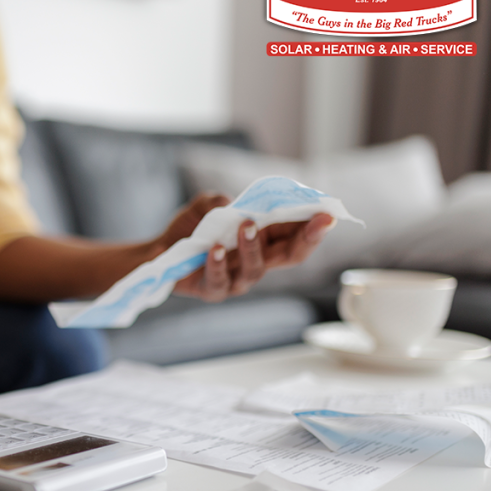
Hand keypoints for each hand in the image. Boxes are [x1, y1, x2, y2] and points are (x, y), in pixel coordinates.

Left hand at [159, 194, 335, 301]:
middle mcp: (256, 260)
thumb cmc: (191, 228)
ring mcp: (235, 278)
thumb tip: (231, 203)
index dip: (315, 226)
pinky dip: (218, 265)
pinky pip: (219, 282)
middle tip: (318, 221)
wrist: (160, 250)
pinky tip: (214, 250)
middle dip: (307, 238)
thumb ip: (218, 201)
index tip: (330, 213)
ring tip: (246, 225)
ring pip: (255, 269)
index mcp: (264, 239)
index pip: (296, 234)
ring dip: (253, 246)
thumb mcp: (205, 206)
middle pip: (290, 256)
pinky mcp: (211, 289)